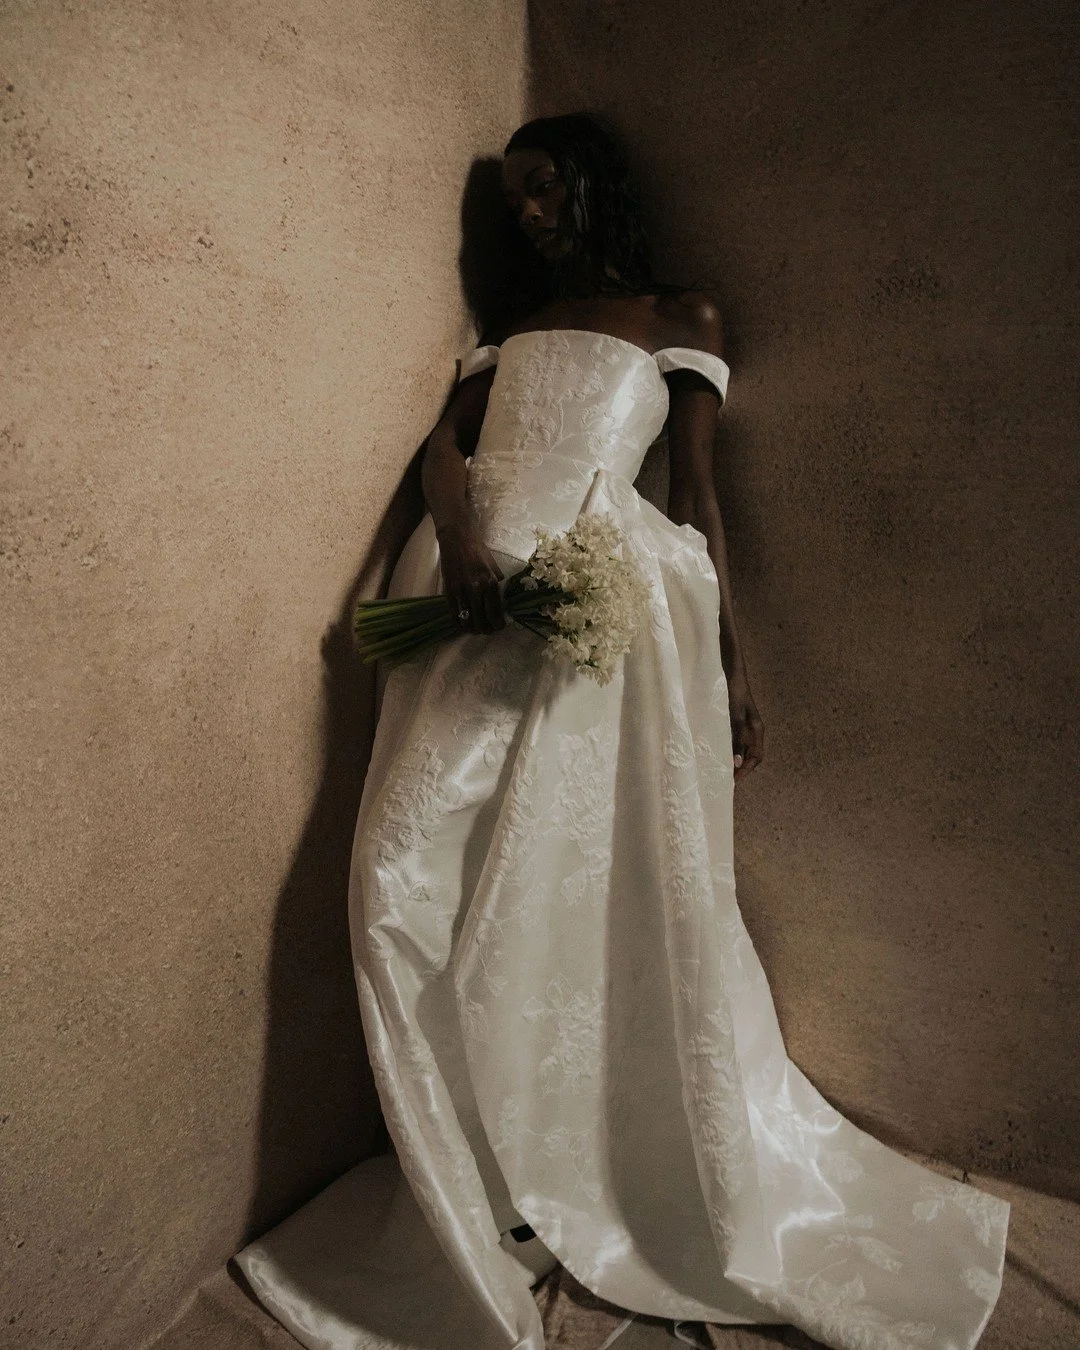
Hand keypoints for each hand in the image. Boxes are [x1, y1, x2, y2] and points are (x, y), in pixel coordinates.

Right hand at [436, 519, 506, 633]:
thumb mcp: (494, 567)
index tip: (499, 627)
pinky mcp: (448, 590)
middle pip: (481, 620)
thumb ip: (499, 585)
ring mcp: (460, 590)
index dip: (498, 624)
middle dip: (486, 630)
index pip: (495, 612)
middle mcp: (475, 588)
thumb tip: (505, 603)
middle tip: (488, 630)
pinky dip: (458, 622)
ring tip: (476, 629)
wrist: (457, 538)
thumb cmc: (479, 551)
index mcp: (490, 582)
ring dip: (472, 629)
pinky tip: (462, 623)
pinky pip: (453, 614)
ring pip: (466, 620)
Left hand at [727, 673, 763, 780]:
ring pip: (742, 750)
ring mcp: (744, 728)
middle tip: (727, 781)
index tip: (735, 780)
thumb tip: (736, 762)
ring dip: (734, 761)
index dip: (746, 770)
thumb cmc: (735, 695)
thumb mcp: (735, 718)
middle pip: (750, 756)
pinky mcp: (735, 724)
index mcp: (757, 731)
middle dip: (740, 769)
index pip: (756, 757)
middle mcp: (752, 731)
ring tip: (722, 772)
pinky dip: (729, 751)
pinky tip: (718, 755)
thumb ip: (737, 740)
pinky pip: (734, 742)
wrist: (732, 676)